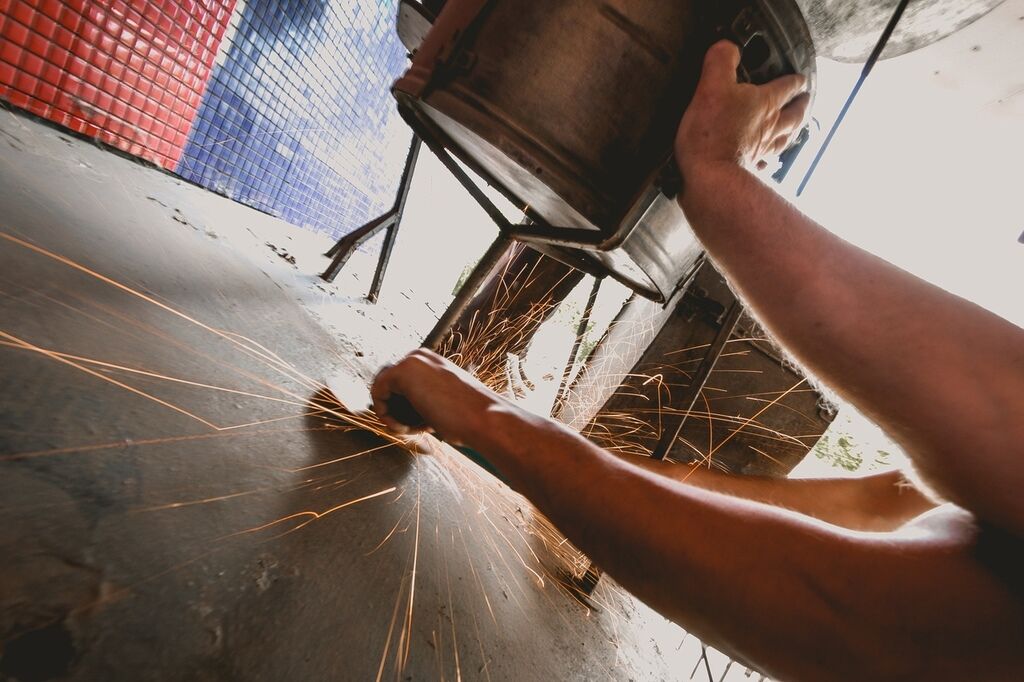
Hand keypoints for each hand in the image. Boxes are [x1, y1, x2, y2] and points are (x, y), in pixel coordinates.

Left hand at [370, 349, 502, 445]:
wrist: (484, 419)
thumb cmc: (470, 418)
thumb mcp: (445, 403)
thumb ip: (425, 399)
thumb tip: (408, 409)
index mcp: (431, 361)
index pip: (401, 384)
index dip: (405, 408)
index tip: (422, 424)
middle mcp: (420, 356)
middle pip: (389, 385)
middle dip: (396, 409)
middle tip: (414, 428)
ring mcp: (410, 360)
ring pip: (382, 390)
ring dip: (392, 414)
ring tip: (412, 429)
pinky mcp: (401, 371)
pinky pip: (377, 393)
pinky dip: (386, 414)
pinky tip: (405, 427)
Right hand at [676, 41, 809, 176]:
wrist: (710, 177)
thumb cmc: (712, 134)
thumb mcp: (711, 86)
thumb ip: (721, 60)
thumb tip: (728, 47)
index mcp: (764, 103)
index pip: (787, 86)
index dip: (795, 79)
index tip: (800, 78)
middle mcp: (770, 127)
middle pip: (795, 114)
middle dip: (803, 106)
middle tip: (807, 102)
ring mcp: (762, 150)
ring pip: (786, 138)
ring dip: (794, 132)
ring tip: (796, 129)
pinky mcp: (750, 169)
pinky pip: (766, 163)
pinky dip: (770, 160)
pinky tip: (768, 162)